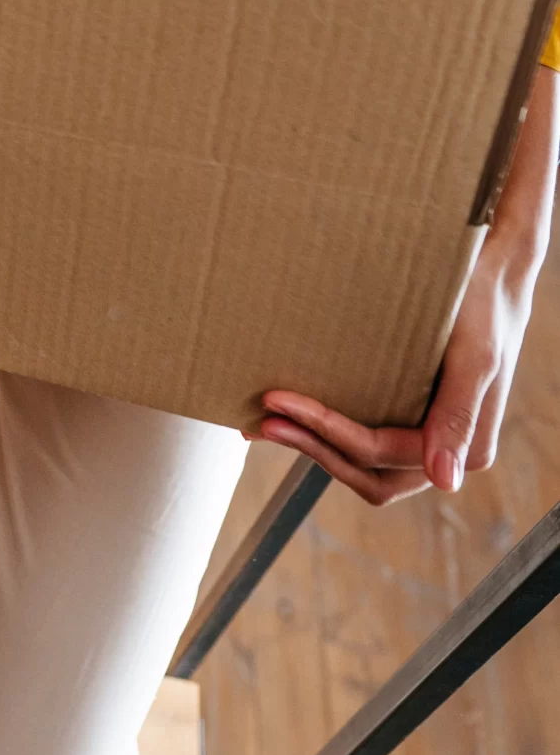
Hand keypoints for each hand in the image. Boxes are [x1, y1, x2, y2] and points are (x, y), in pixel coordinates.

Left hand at [257, 67, 558, 504]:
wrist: (495, 272)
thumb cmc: (484, 306)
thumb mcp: (474, 356)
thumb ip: (459, 417)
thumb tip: (446, 483)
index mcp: (466, 448)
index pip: (378, 453)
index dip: (324, 432)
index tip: (278, 401)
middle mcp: (447, 453)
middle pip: (367, 471)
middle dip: (310, 447)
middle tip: (261, 419)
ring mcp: (428, 440)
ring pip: (362, 466)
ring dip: (314, 447)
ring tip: (265, 421)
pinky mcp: (413, 418)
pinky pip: (367, 443)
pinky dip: (329, 434)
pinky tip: (295, 414)